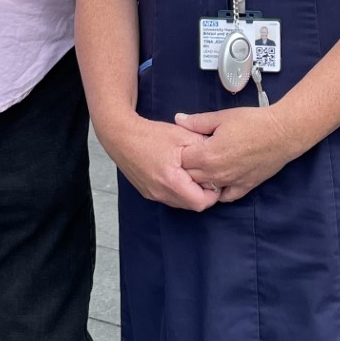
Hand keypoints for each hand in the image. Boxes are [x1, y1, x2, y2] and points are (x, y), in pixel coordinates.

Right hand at [102, 114, 217, 211]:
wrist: (121, 136)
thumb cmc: (151, 134)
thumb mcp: (182, 135)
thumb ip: (203, 146)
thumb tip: (218, 155)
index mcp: (171, 180)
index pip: (201, 202)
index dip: (213, 194)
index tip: (216, 179)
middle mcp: (161, 193)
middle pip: (191, 205)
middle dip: (204, 194)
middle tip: (209, 177)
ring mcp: (153, 195)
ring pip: (180, 203)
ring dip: (191, 194)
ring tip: (195, 176)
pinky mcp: (148, 193)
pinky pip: (170, 199)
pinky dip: (179, 192)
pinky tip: (180, 176)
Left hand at [174, 106, 298, 202]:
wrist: (282, 134)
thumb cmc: (252, 122)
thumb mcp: (222, 117)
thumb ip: (197, 122)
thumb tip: (179, 119)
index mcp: (206, 155)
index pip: (181, 160)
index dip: (180, 152)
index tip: (183, 145)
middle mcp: (215, 173)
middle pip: (190, 177)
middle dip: (187, 167)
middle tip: (192, 155)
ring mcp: (230, 183)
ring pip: (205, 189)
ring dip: (201, 180)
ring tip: (204, 167)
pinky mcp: (244, 187)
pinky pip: (226, 197)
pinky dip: (219, 191)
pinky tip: (219, 181)